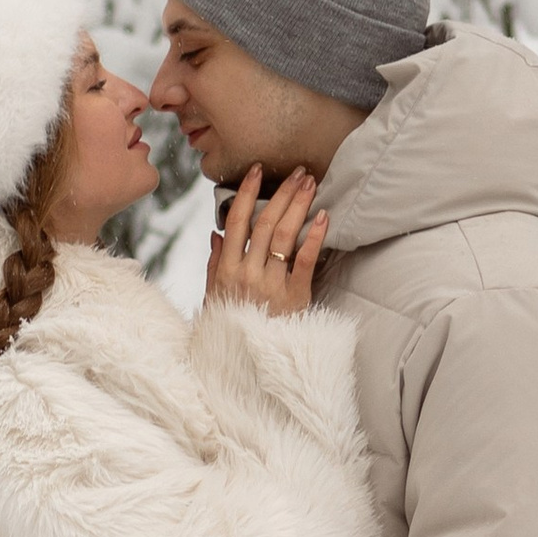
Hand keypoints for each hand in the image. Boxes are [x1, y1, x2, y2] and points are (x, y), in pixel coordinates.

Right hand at [207, 165, 328, 316]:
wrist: (244, 365)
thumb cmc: (230, 328)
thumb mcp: (214, 297)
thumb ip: (215, 263)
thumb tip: (218, 233)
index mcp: (226, 270)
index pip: (236, 222)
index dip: (246, 193)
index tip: (257, 170)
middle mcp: (247, 274)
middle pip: (264, 223)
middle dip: (282, 193)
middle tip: (298, 172)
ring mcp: (271, 286)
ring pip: (284, 236)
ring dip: (298, 206)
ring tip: (310, 183)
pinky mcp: (294, 298)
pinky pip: (305, 262)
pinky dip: (314, 237)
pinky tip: (323, 217)